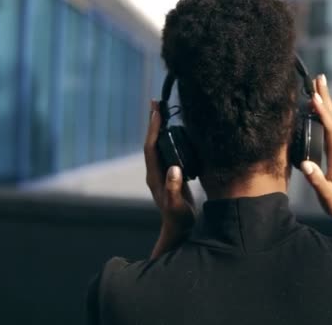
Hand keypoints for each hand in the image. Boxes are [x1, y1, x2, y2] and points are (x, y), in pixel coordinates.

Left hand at [144, 100, 195, 229]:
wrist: (180, 229)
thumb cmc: (179, 219)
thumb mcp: (177, 206)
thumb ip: (174, 189)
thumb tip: (174, 169)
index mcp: (155, 177)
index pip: (151, 148)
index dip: (153, 130)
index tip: (157, 112)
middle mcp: (155, 172)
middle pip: (152, 142)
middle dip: (154, 122)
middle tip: (156, 102)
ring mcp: (162, 172)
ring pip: (158, 144)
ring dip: (160, 127)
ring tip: (164, 110)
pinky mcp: (170, 173)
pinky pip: (167, 149)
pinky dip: (169, 136)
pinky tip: (176, 129)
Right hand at [300, 74, 331, 220]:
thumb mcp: (328, 195)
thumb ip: (317, 180)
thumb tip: (305, 164)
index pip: (330, 129)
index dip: (322, 112)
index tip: (314, 97)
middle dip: (326, 97)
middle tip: (320, 78)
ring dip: (325, 101)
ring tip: (318, 84)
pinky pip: (330, 125)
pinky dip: (324, 112)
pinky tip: (317, 106)